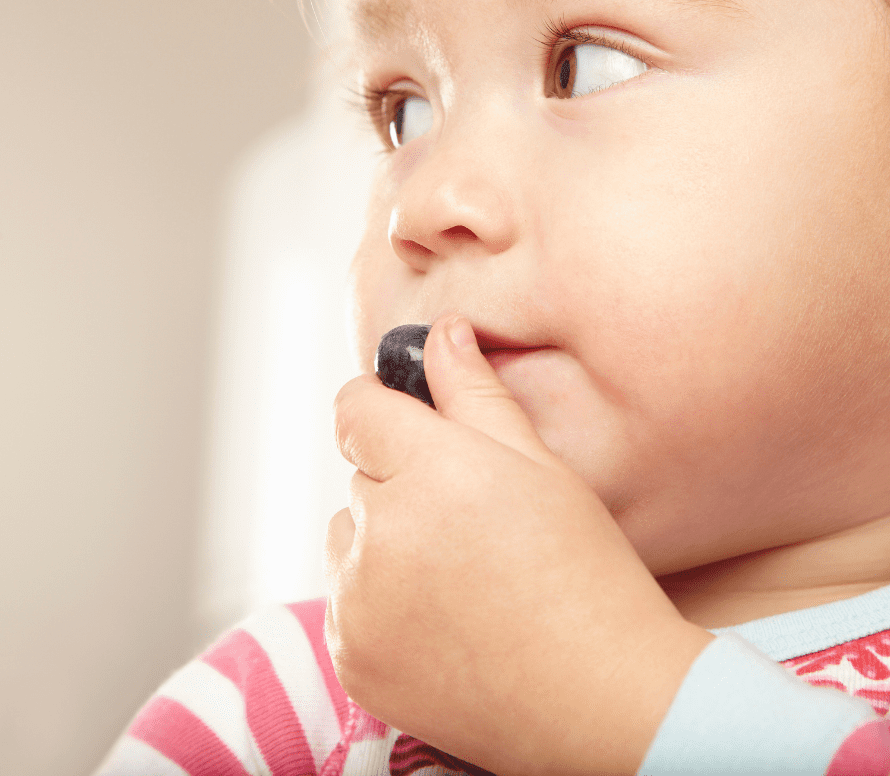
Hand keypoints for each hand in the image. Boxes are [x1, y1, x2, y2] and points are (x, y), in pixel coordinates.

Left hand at [325, 314, 711, 775]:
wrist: (596, 696)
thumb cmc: (584, 572)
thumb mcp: (539, 464)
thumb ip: (475, 391)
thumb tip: (441, 332)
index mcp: (428, 471)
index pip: (354, 409)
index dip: (378, 406)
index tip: (402, 417)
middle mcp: (380, 533)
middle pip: (359, 474)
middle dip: (399, 479)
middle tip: (465, 513)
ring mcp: (358, 601)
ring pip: (347, 534)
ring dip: (382, 537)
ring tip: (454, 568)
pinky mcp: (351, 654)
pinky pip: (345, 596)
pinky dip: (377, 595)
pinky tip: (439, 612)